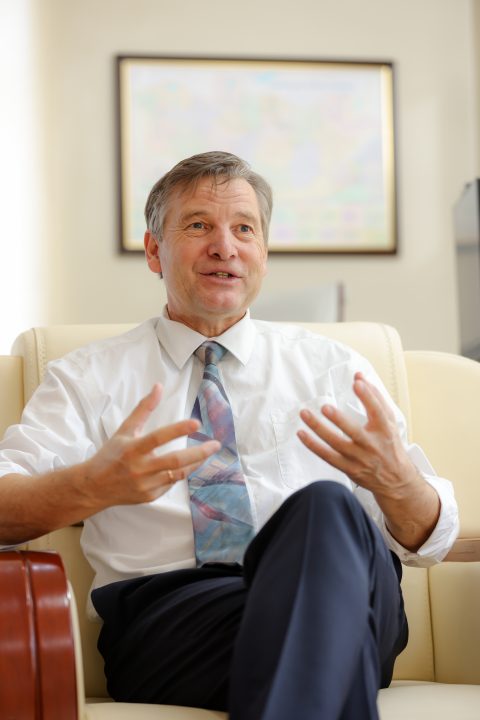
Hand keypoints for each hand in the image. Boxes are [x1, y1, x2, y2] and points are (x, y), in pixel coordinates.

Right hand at [81, 383, 219, 508]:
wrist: (93, 487)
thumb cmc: (110, 455)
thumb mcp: (125, 430)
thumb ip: (144, 409)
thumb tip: (159, 386)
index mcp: (132, 449)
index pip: (158, 437)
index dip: (178, 429)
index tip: (196, 423)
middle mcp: (139, 468)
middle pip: (175, 460)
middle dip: (199, 453)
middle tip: (215, 444)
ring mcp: (145, 485)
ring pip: (178, 474)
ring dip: (195, 462)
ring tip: (207, 452)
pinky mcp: (149, 497)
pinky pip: (171, 483)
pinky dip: (180, 473)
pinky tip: (186, 465)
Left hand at [297, 372, 417, 498]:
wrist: (395, 479)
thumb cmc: (389, 444)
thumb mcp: (390, 421)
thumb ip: (375, 397)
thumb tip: (360, 376)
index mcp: (385, 430)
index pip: (377, 411)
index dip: (368, 397)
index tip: (357, 383)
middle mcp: (371, 444)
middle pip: (354, 431)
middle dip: (339, 420)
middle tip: (325, 408)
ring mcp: (359, 458)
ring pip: (335, 443)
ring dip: (318, 429)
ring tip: (305, 414)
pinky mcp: (348, 468)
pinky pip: (327, 456)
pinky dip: (313, 445)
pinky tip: (302, 434)